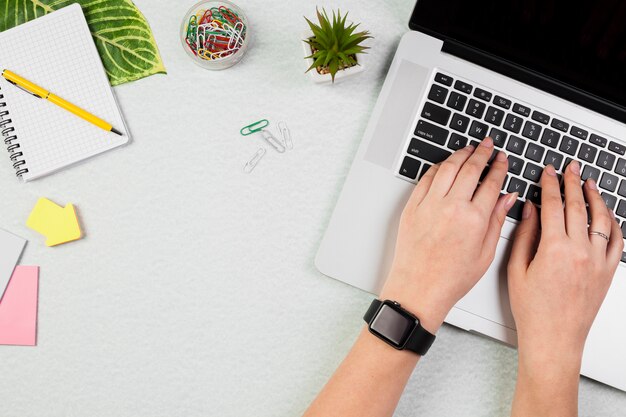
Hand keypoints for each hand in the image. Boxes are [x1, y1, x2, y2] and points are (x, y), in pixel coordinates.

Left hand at [380, 138, 517, 332]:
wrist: (419, 288)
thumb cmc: (451, 278)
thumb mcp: (485, 253)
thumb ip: (497, 221)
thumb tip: (507, 198)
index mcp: (474, 219)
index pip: (491, 183)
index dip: (499, 167)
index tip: (502, 160)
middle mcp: (451, 207)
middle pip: (470, 169)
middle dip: (482, 153)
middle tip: (488, 145)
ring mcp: (429, 205)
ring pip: (448, 168)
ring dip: (460, 155)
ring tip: (468, 149)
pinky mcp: (412, 207)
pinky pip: (426, 178)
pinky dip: (438, 167)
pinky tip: (445, 165)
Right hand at [508, 161, 622, 365]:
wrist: (554, 338)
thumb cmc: (533, 310)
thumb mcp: (516, 269)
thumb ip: (524, 235)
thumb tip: (528, 210)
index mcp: (554, 249)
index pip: (553, 206)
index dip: (550, 185)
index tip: (548, 172)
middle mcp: (581, 252)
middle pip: (578, 207)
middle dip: (572, 183)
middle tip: (570, 168)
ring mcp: (598, 261)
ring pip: (601, 219)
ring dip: (595, 197)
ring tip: (589, 183)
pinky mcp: (608, 272)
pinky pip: (617, 240)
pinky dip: (613, 223)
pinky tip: (608, 214)